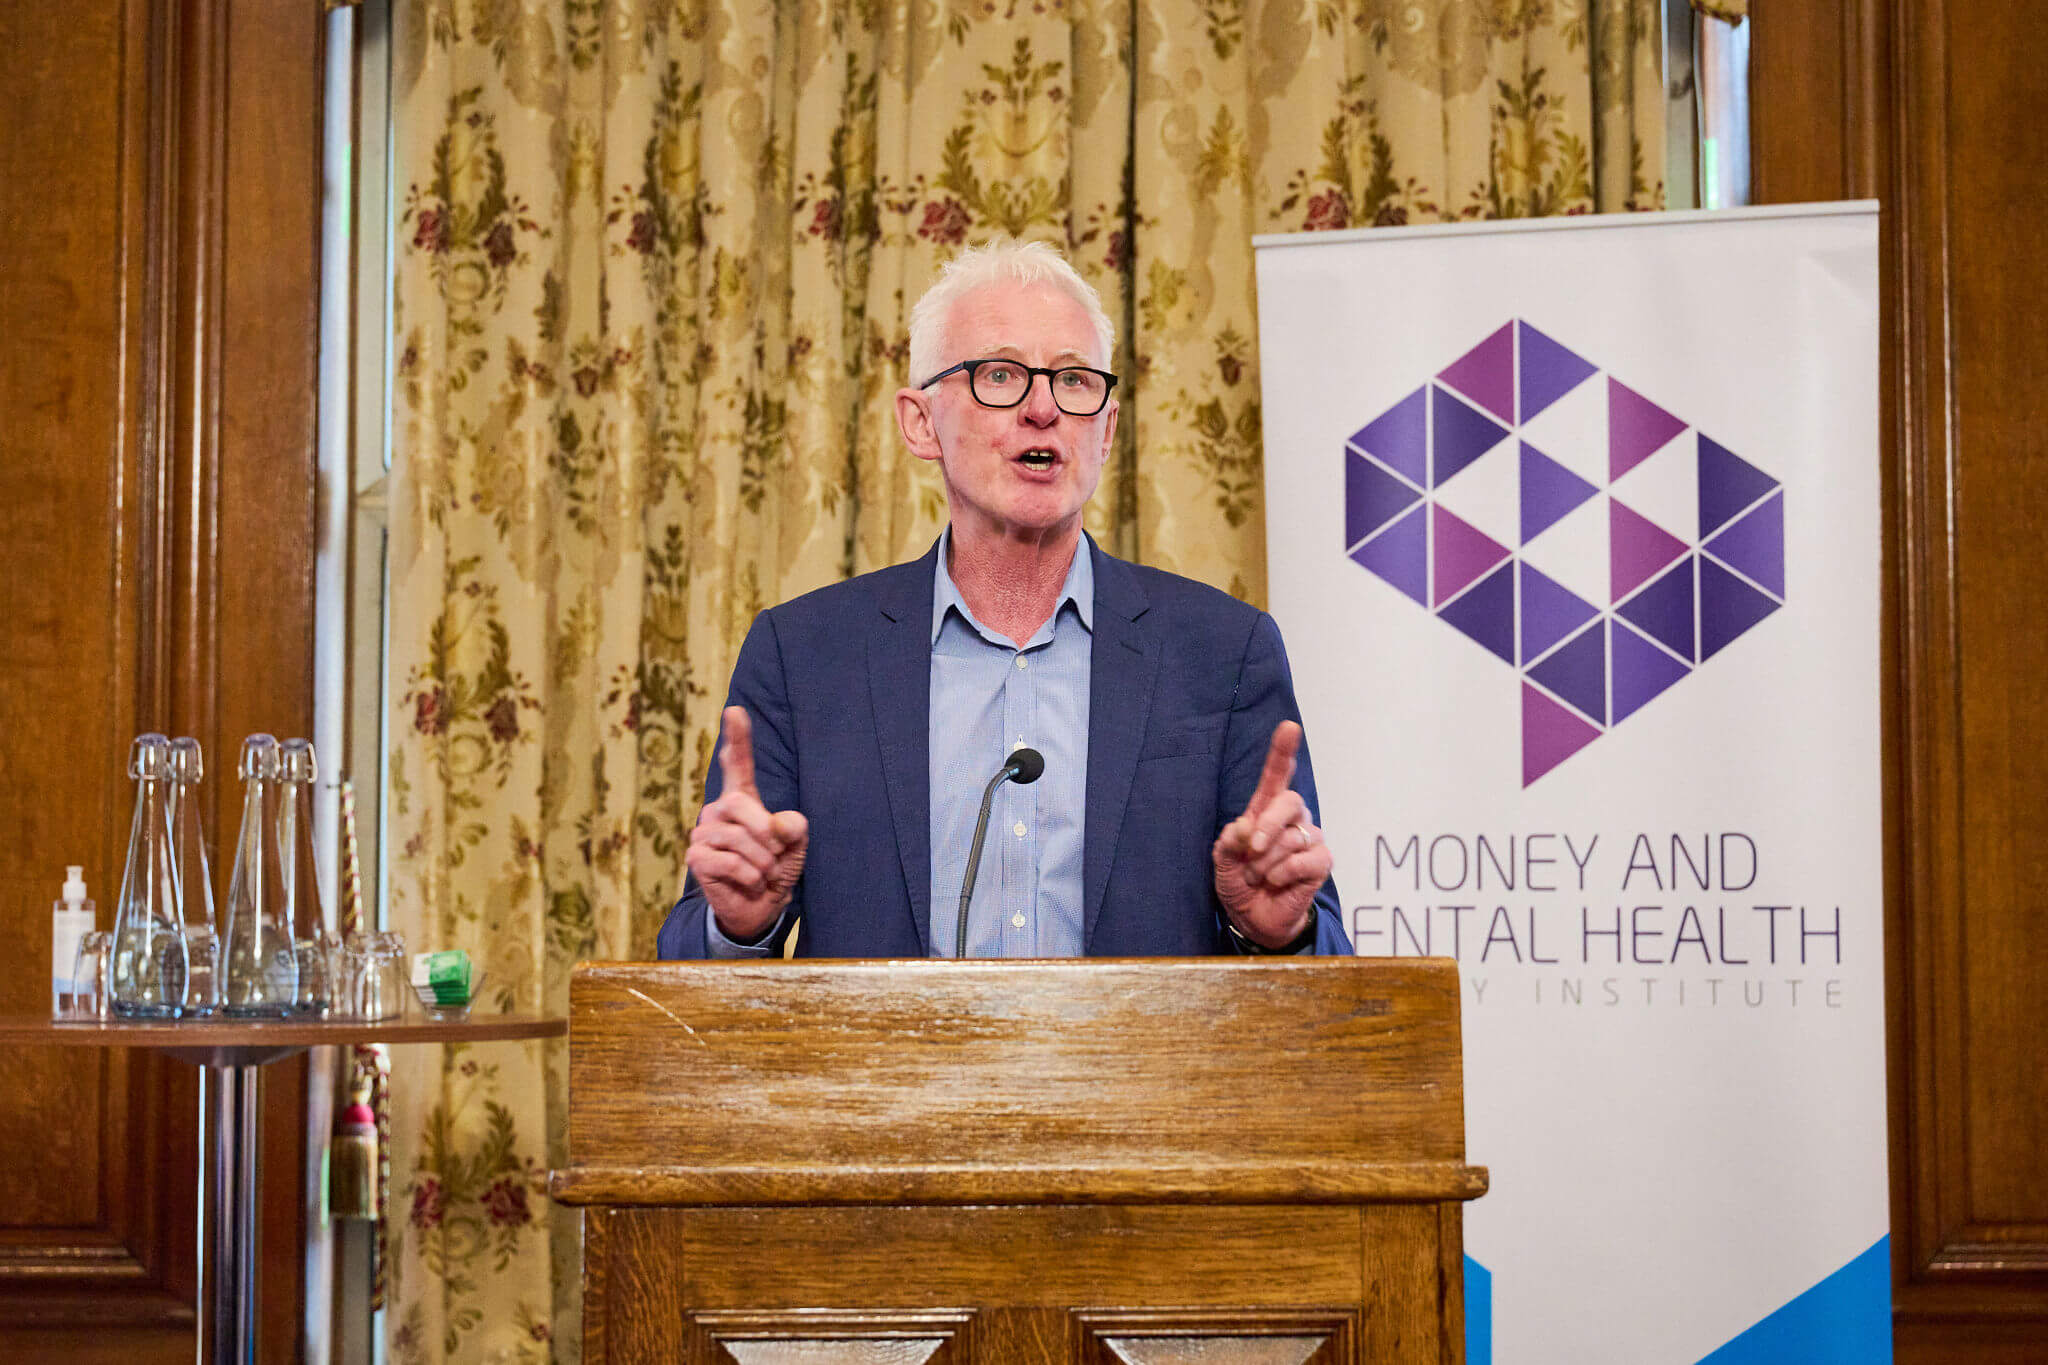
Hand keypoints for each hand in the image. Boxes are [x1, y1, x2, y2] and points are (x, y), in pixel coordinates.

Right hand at [684, 706, 809, 942]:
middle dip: (765, 833)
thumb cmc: (777, 868)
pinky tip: (749, 882)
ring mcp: (703, 833)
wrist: (760, 906)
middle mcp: (718, 810)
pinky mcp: (696, 858)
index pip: (737, 764)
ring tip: (764, 873)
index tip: (736, 711)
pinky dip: (749, 876)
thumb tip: (778, 824)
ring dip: (762, 862)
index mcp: (743, 799)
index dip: (737, 738)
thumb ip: (793, 828)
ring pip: (736, 837)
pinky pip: (727, 861)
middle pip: (739, 804)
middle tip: (775, 857)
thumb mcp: (795, 845)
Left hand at [1211, 720, 1332, 948]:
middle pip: (1290, 802)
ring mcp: (1309, 839)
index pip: (1277, 775)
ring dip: (1268, 863)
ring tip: (1259, 876)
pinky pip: (1306, 860)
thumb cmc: (1238, 881)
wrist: (1253, 918)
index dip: (1283, 751)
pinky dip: (1284, 874)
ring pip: (1293, 838)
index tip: (1289, 728)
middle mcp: (1291, 819)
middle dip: (1268, 825)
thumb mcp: (1222, 861)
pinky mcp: (1321, 862)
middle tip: (1252, 849)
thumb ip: (1229, 842)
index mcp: (1265, 809)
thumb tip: (1245, 826)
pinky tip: (1277, 883)